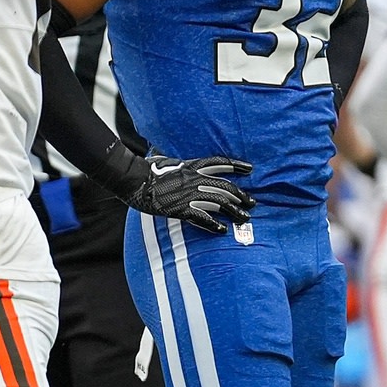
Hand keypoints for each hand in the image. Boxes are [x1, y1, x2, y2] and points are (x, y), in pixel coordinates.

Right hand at [121, 154, 255, 234]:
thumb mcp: (162, 159)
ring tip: (245, 218)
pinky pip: (202, 218)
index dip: (235, 165)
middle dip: (241, 195)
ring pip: (219, 203)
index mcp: (190, 165)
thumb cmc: (145, 168)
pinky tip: (222, 230)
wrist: (134, 179)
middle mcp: (194, 179)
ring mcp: (188, 194)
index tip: (249, 168)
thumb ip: (173, 161)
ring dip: (234, 211)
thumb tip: (168, 157)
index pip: (219, 163)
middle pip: (224, 187)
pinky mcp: (181, 209)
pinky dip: (214, 224)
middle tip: (252, 203)